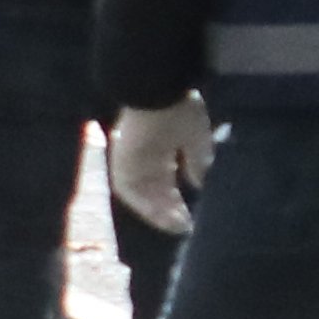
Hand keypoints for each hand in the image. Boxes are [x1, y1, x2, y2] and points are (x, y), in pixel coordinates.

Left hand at [108, 100, 210, 235]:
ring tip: (176, 225)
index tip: (190, 216)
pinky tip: (160, 216)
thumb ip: (197, 162)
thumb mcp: (196, 139)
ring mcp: (130, 160)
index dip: (177, 199)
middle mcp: (142, 157)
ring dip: (156, 211)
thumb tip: (198, 183)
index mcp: (160, 148)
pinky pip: (129, 190)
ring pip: (141, 193)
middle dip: (169, 209)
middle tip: (185, 226)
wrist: (158, 92)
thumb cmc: (179, 111)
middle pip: (154, 190)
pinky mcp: (121, 161)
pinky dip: (143, 203)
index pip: (166, 180)